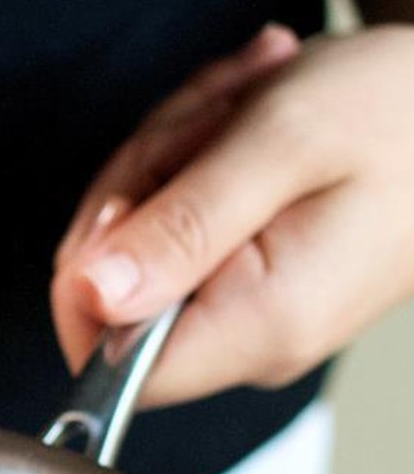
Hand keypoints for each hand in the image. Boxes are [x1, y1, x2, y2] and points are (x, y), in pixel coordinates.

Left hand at [51, 23, 413, 408]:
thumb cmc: (396, 111)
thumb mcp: (281, 144)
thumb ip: (181, 227)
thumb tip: (93, 298)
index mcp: (259, 324)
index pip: (109, 362)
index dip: (91, 277)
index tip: (138, 197)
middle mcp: (249, 342)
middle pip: (111, 295)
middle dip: (138, 188)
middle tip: (211, 127)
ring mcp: (245, 316)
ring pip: (132, 251)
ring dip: (167, 160)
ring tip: (241, 112)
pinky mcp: (243, 285)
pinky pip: (168, 232)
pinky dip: (188, 164)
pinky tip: (241, 125)